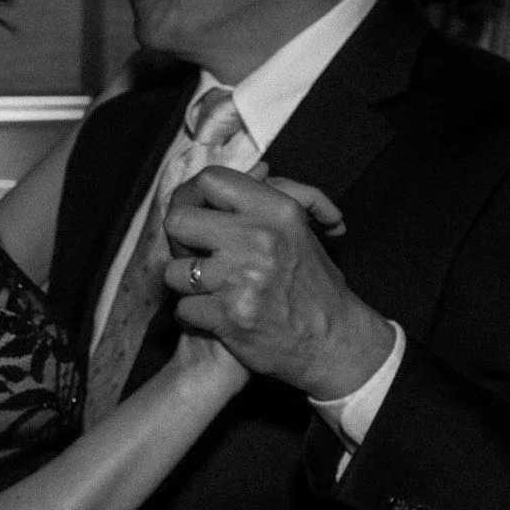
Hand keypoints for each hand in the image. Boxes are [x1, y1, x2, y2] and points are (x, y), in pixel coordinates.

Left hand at [164, 166, 392, 398]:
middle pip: (177, 222)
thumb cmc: (314, 284)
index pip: (211, 180)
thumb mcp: (301, 230)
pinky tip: (220, 316)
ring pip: (174, 271)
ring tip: (216, 291)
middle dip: (182, 243)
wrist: (334, 342)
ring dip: (189, 286)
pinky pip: (182, 308)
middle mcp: (257, 238)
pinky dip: (196, 316)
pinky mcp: (228, 315)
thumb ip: (274, 196)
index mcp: (276, 211)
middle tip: (201, 257)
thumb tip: (257, 168)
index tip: (198, 215)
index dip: (193, 196)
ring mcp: (240, 278)